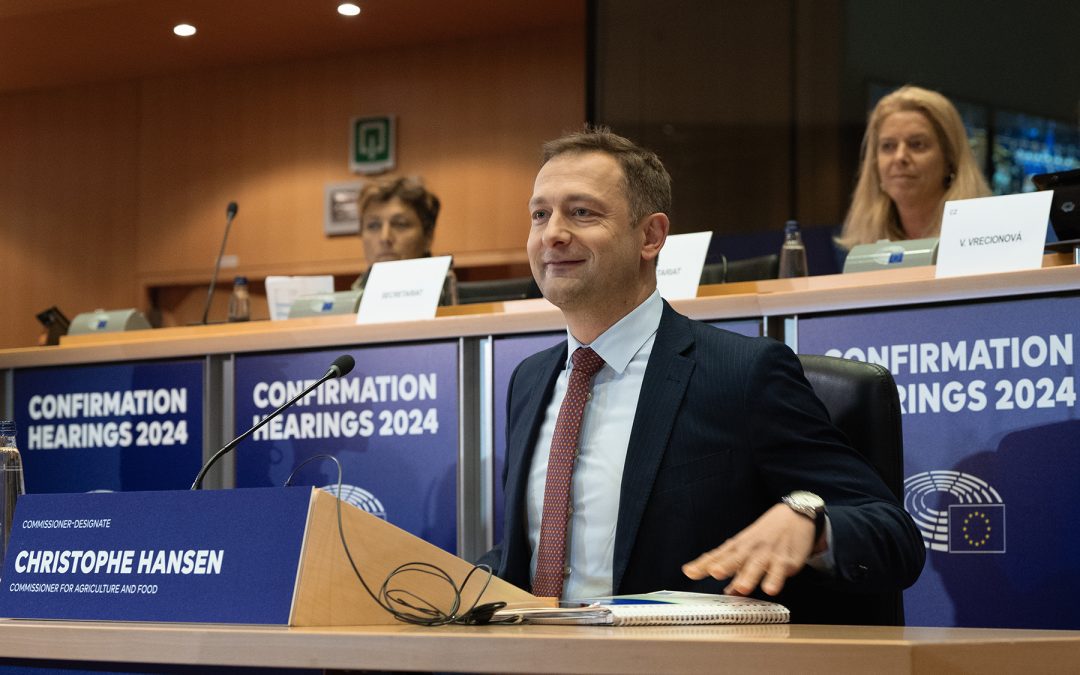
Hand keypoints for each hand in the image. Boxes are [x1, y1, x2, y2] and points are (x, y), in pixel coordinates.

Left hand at [682, 503, 821, 595]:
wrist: (795, 516)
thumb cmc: (767, 534)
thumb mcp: (748, 548)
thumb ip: (736, 570)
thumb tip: (727, 592)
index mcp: (738, 546)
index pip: (718, 556)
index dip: (703, 564)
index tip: (689, 571)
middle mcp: (750, 549)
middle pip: (735, 558)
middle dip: (725, 566)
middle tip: (714, 572)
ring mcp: (768, 554)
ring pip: (757, 565)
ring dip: (748, 576)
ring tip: (742, 587)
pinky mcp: (785, 560)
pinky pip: (779, 571)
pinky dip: (775, 579)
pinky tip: (770, 589)